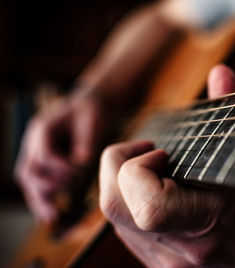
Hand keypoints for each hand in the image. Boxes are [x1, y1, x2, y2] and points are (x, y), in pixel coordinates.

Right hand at [15, 91, 109, 223]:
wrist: (88, 106)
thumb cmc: (92, 112)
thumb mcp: (93, 120)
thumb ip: (86, 140)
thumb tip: (82, 161)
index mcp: (43, 128)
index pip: (43, 155)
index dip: (58, 169)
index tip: (76, 175)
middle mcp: (33, 142)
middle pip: (28, 172)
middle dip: (43, 192)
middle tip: (57, 211)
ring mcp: (35, 153)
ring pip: (28, 181)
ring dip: (39, 201)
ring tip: (52, 219)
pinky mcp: (43, 163)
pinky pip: (37, 184)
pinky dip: (43, 199)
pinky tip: (52, 215)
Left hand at [99, 65, 234, 266]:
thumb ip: (232, 113)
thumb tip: (221, 72)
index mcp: (208, 226)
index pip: (148, 208)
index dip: (142, 170)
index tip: (163, 153)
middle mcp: (181, 253)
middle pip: (113, 207)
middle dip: (118, 166)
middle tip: (148, 152)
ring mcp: (164, 263)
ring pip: (113, 217)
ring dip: (122, 182)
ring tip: (155, 169)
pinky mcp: (155, 265)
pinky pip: (122, 228)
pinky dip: (128, 200)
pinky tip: (156, 190)